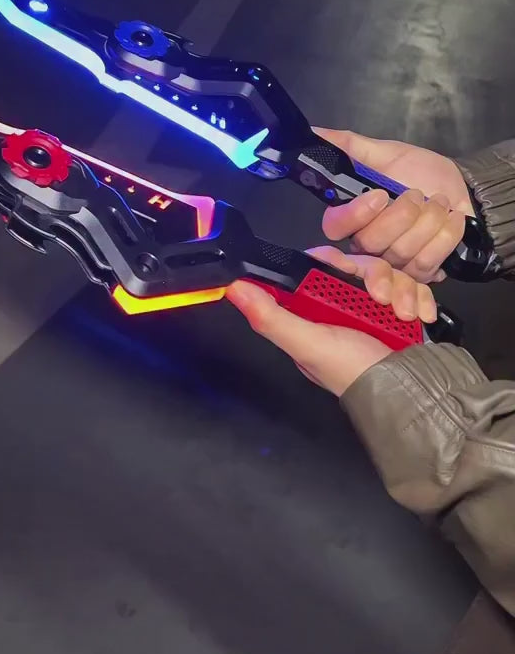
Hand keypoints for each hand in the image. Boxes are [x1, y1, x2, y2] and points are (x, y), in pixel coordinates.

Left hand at [228, 247, 435, 396]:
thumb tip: (234, 288)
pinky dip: (420, 299)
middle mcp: (345, 304)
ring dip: (401, 290)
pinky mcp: (404, 309)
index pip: (319, 265)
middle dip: (375, 276)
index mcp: (316, 308)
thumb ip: (271, 317)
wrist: (408, 393)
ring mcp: (377, 306)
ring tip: (402, 315)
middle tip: (380, 298)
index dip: (331, 259)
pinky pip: (414, 286)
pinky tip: (420, 317)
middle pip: (358, 263)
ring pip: (389, 271)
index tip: (343, 267)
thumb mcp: (307, 345)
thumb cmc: (351, 372)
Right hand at [315, 127, 472, 282]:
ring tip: (440, 202)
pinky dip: (445, 235)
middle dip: (403, 213)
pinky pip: (426, 263)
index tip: (380, 194)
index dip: (354, 214)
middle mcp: (367, 246)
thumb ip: (350, 145)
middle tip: (419, 193)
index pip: (335, 226)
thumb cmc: (420, 173)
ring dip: (428, 220)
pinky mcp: (419, 275)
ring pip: (401, 253)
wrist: (464, 192)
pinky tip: (452, 219)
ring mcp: (394, 265)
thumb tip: (314, 132)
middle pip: (370, 242)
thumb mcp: (386, 154)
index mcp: (353, 216)